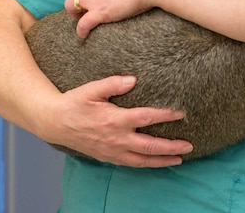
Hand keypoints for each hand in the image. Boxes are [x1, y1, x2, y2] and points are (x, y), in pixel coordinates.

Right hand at [39, 75, 192, 166]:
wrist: (55, 123)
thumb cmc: (74, 103)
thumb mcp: (91, 89)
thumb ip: (113, 84)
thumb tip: (134, 79)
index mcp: (114, 119)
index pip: (146, 118)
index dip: (165, 116)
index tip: (181, 113)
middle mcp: (116, 138)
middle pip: (150, 146)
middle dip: (171, 147)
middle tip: (189, 145)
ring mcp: (112, 151)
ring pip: (142, 160)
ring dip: (162, 160)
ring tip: (179, 159)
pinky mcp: (108, 157)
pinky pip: (131, 164)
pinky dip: (146, 164)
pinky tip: (156, 162)